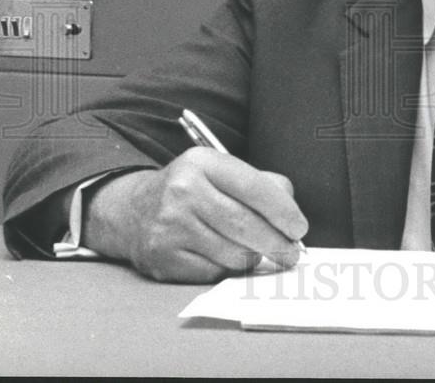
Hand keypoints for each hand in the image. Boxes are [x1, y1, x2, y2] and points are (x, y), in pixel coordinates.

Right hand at [82, 148, 307, 282]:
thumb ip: (261, 185)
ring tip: (255, 252)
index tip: (300, 228)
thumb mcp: (222, 173)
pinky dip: (227, 268)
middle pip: (245, 225)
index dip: (283, 211)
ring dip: (253, 258)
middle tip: (292, 254)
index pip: (253, 187)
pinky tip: (223, 256)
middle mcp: (182, 191)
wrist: (134, 211)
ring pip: (233, 253)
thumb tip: (290, 216)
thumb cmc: (193, 191)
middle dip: (277, 243)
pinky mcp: (163, 257)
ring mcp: (170, 226)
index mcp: (202, 162)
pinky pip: (213, 272)